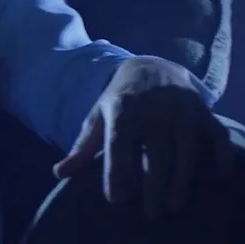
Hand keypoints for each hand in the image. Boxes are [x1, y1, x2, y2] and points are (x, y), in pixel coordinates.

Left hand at [53, 56, 232, 216]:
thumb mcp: (98, 117)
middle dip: (154, 184)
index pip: (119, 143)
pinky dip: (219, 156)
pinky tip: (215, 177)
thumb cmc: (120, 99)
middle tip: (151, 214)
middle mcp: (154, 109)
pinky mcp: (204, 111)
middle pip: (156, 152)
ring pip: (186, 149)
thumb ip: (82, 147)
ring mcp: (182, 109)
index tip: (115, 199)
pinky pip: (216, 135)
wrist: (152, 65)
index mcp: (122, 109)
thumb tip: (58, 173)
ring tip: (175, 205)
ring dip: (182, 179)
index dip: (117, 171)